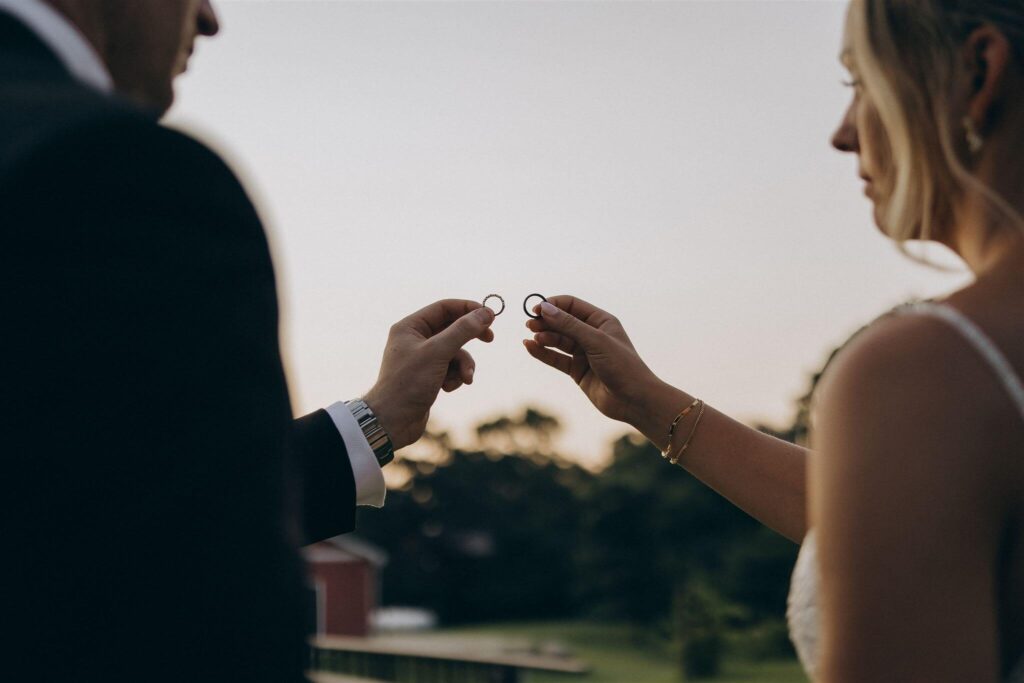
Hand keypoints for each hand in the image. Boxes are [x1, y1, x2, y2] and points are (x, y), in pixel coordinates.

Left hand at [364, 299, 494, 450]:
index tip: (490, 315)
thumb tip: (486, 313)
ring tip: (465, 378)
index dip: (468, 309)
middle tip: (490, 338)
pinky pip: (451, 369)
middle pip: (452, 329)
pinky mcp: (428, 376)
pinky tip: (448, 388)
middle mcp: (415, 339)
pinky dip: (455, 377)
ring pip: (455, 352)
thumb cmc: (409, 383)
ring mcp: (422, 358)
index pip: (444, 307)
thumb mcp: (438, 353)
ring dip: (463, 365)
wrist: (393, 421)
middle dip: (470, 338)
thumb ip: (463, 331)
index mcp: (410, 327)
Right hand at [523, 295, 663, 427]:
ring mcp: (584, 353)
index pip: (571, 305)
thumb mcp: (596, 341)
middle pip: (562, 322)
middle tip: (530, 325)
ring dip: (544, 337)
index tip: (536, 309)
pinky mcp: (577, 371)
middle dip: (545, 322)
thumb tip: (545, 308)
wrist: (635, 401)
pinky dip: (543, 353)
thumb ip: (570, 325)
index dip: (553, 305)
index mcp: (601, 321)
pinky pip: (556, 358)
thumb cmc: (623, 366)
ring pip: (558, 340)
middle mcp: (592, 335)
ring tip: (532, 338)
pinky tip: (530, 347)